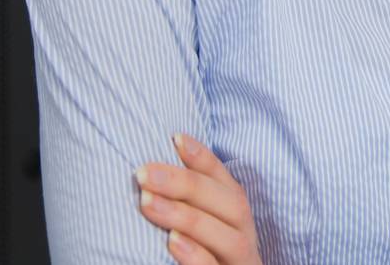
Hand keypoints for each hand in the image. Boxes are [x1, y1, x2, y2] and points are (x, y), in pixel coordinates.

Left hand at [135, 133, 263, 264]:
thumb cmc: (205, 258)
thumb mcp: (203, 229)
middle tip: (144, 173)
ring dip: (188, 217)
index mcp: (237, 219)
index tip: (175, 138)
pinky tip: (172, 241)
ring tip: (148, 202)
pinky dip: (196, 255)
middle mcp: (246, 237)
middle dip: (188, 184)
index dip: (204, 159)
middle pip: (231, 205)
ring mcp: (242, 262)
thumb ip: (189, 203)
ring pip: (230, 237)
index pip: (227, 184)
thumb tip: (154, 172)